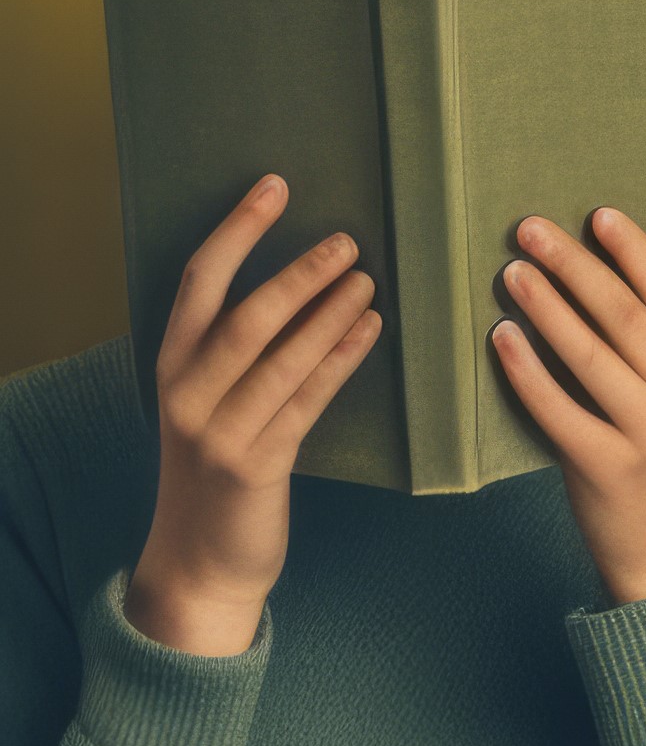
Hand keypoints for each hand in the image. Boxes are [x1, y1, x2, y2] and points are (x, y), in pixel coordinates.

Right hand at [125, 175, 381, 655]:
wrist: (201, 561)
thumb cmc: (221, 471)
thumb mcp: (214, 403)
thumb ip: (240, 353)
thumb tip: (302, 287)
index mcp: (173, 363)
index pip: (199, 280)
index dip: (237, 229)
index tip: (275, 185)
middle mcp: (185, 390)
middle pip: (244, 312)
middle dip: (297, 271)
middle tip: (349, 238)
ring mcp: (216, 429)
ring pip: (279, 355)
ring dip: (328, 311)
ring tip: (371, 277)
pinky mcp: (254, 464)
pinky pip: (305, 401)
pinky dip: (340, 361)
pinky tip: (371, 330)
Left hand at [493, 208, 645, 604]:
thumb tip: (597, 275)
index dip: (632, 250)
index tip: (595, 214)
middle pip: (623, 315)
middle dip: (573, 265)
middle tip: (530, 229)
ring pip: (589, 354)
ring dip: (545, 306)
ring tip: (512, 272)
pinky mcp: (605, 466)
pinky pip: (557, 407)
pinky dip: (527, 369)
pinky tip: (502, 337)